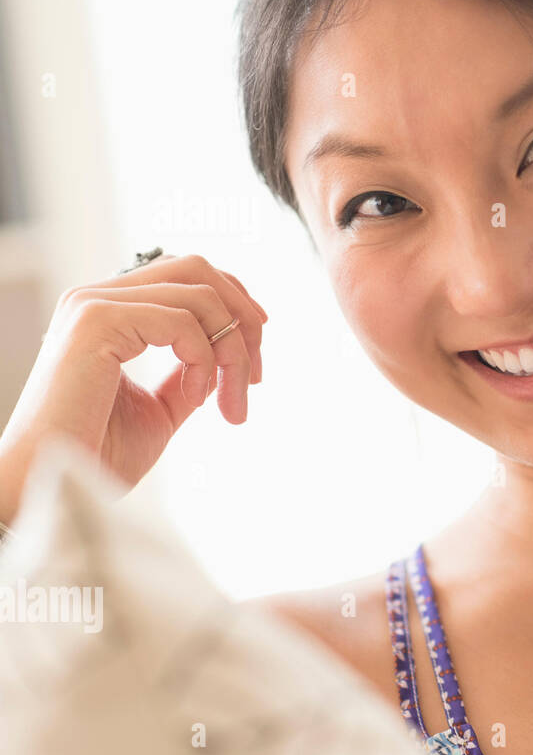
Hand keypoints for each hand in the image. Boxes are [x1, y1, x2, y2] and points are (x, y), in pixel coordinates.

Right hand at [0, 253, 268, 520]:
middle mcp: (97, 298)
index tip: (255, 359)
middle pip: (197, 269)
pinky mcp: (96, 320)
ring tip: (231, 401)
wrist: (55, 484)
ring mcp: (94, 304)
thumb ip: (190, 374)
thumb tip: (226, 356)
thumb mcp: (162, 407)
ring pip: (200, 295)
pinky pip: (183, 321)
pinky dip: (205, 359)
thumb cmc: (98, 454)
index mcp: (109, 312)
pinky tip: (196, 396)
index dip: (234, 307)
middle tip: (255, 375)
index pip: (185, 276)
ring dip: (233, 350)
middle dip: (242, 318)